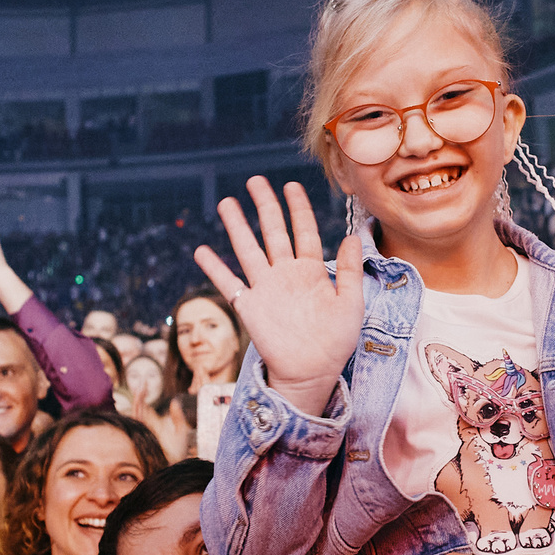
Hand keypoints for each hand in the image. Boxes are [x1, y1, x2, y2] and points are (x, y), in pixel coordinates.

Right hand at [194, 178, 363, 416]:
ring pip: (248, 249)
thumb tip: (352, 237)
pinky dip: (214, 268)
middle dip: (265, 206)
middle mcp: (286, 274)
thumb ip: (348, 270)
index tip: (290, 185)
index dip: (298, 208)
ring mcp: (265, 288)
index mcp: (311, 270)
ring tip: (226, 203)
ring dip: (237, 226)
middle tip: (255, 181)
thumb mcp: (351, 303)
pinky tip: (202, 251)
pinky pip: (228, 283)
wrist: (312, 372)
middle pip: (273, 232)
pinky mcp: (249, 306)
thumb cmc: (335, 341)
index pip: (303, 230)